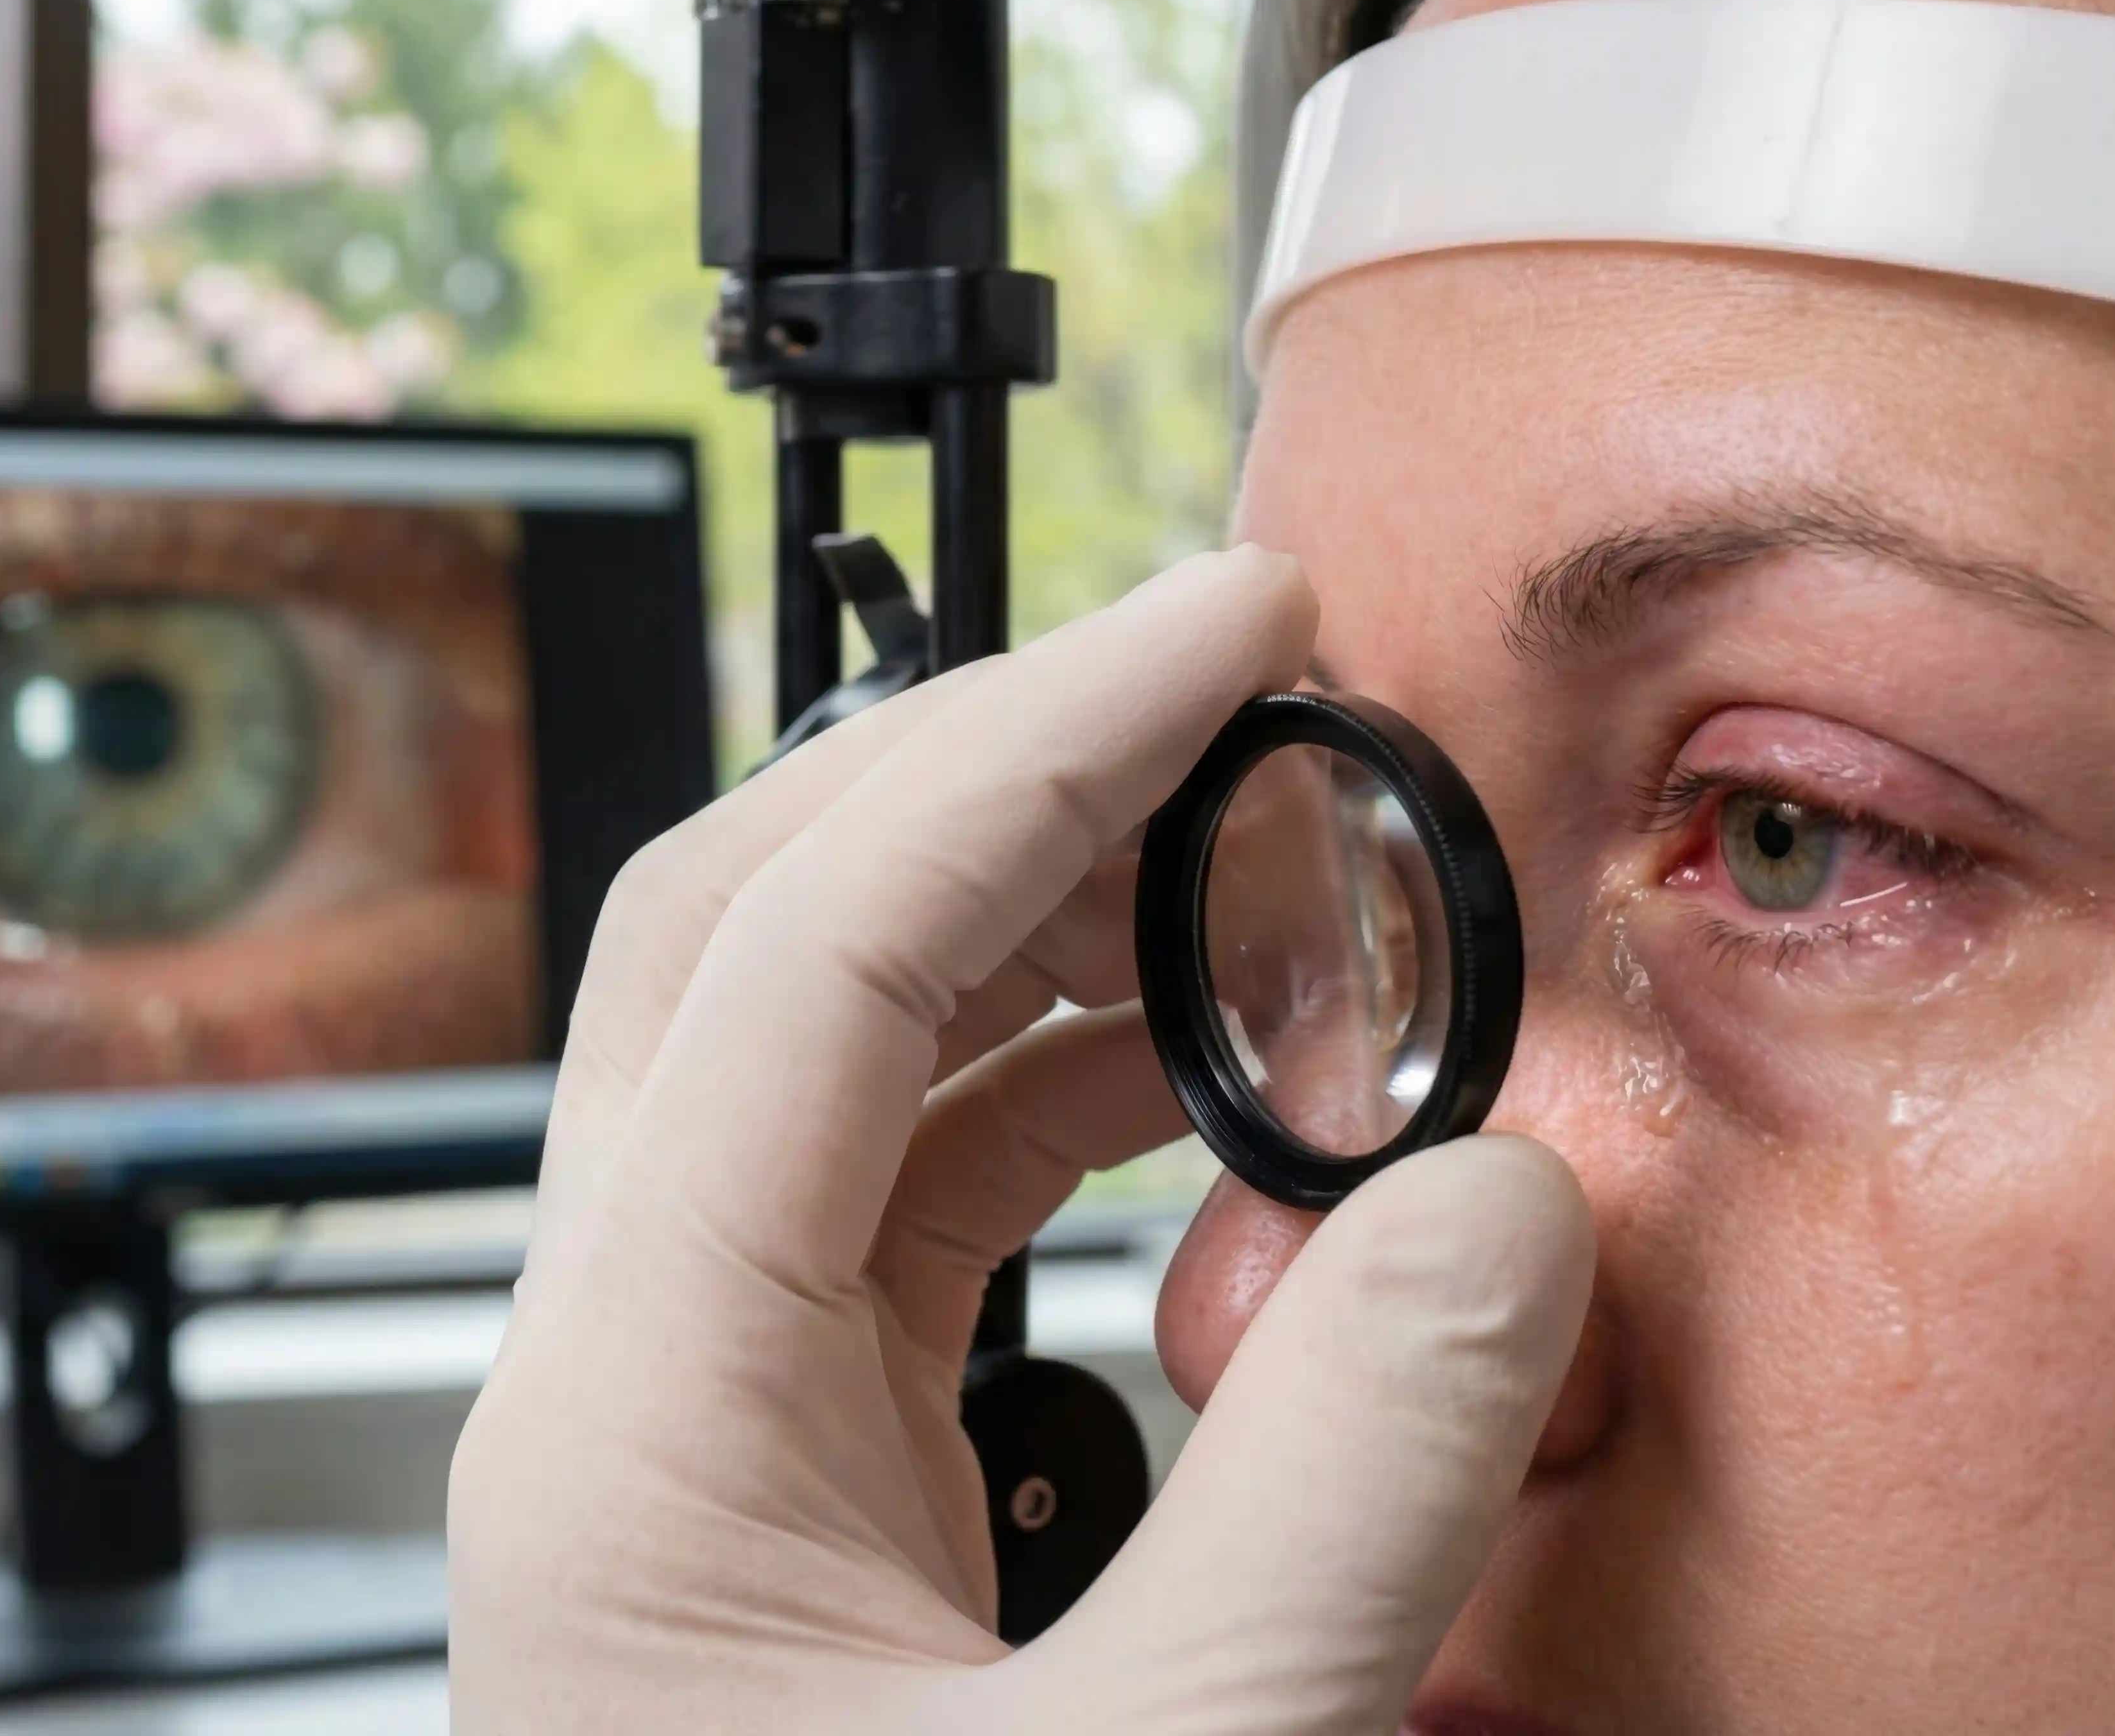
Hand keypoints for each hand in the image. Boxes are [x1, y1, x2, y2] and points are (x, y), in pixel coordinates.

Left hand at [447, 547, 1593, 1733]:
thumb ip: (1344, 1494)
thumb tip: (1498, 1205)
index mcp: (628, 1422)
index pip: (811, 945)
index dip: (1046, 740)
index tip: (1237, 620)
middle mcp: (616, 1385)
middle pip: (752, 936)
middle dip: (997, 771)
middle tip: (1232, 687)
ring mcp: (682, 1428)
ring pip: (820, 1064)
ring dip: (1029, 927)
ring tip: (1247, 869)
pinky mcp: (774, 1488)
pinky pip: (888, 1202)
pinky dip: (1045, 1095)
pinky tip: (1198, 1083)